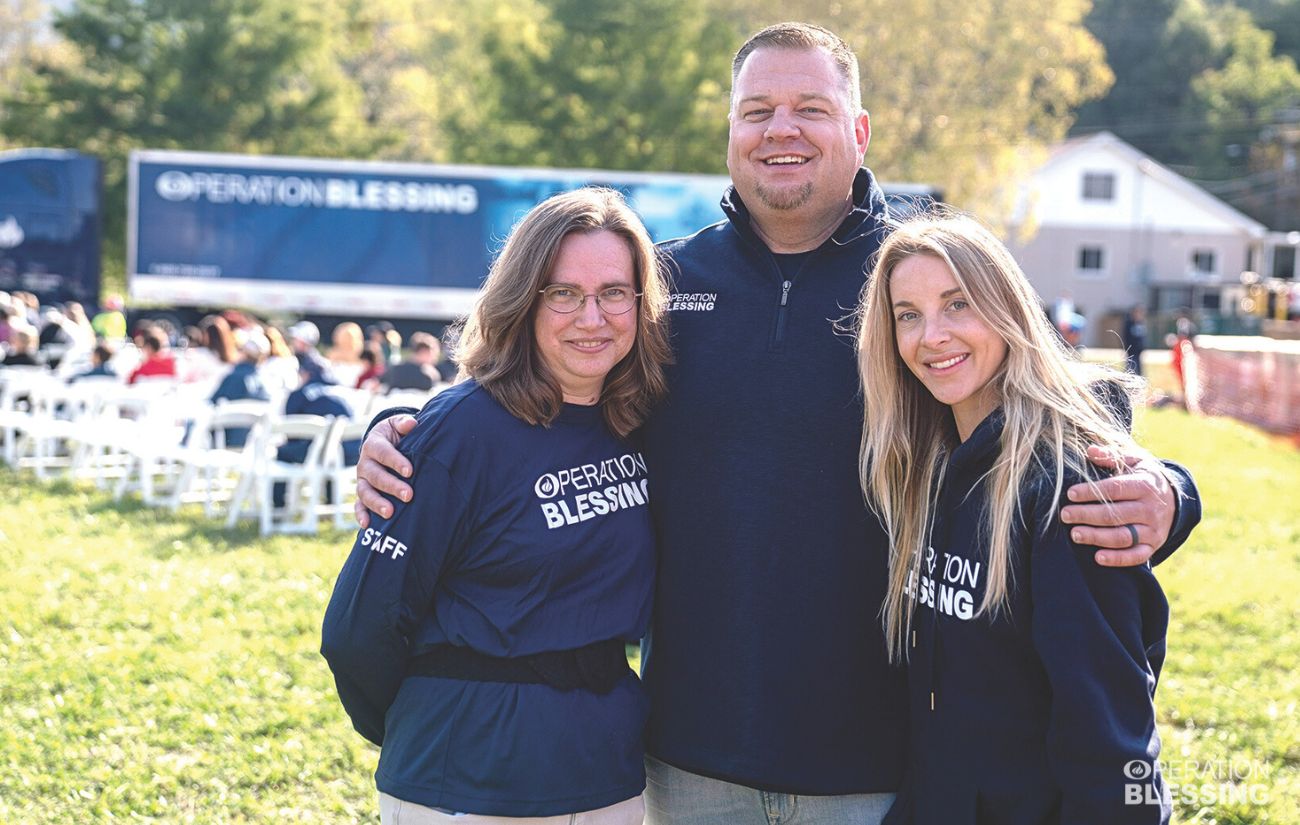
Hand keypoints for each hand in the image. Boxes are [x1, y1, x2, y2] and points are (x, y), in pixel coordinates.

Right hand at [353, 414, 417, 527]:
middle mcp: (365, 463)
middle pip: (375, 475)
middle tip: (408, 494)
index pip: (383, 452)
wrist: (384, 443)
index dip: (395, 461)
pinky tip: (367, 525)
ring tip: (390, 512)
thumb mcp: (397, 425)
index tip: (410, 471)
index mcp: (374, 444)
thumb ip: (404, 424)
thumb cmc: (395, 435)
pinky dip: (361, 515)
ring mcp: (362, 480)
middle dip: (391, 485)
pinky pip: (358, 505)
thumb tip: (412, 424)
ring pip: (365, 492)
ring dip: (376, 503)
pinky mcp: (362, 493)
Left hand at [1060, 447, 1175, 567]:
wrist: (1175, 499)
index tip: (1070, 494)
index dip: (1091, 492)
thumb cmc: (1144, 478)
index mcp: (1145, 486)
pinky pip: (1137, 556)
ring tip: (1075, 534)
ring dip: (1097, 537)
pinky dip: (1118, 559)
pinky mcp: (1153, 546)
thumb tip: (1090, 451)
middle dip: (1087, 515)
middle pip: (1115, 515)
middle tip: (1065, 515)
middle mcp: (1150, 509)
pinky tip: (1098, 558)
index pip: (1115, 489)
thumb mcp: (1134, 462)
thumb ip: (1112, 456)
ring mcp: (1153, 530)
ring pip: (1123, 537)